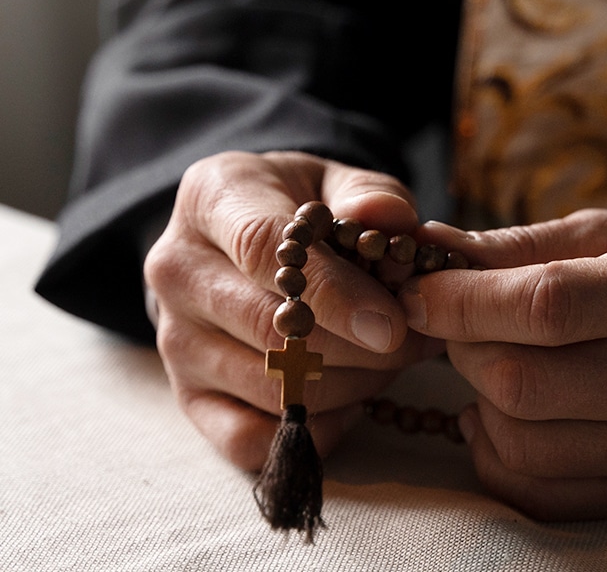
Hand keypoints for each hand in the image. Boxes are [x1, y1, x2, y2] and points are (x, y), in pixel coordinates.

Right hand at [144, 151, 438, 469]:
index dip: (334, 292)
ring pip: (270, 389)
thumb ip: (370, 195)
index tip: (392, 324)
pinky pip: (250, 439)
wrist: (241, 240)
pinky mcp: (188, 395)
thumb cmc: (302, 209)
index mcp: (211, 199)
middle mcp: (178, 270)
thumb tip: (392, 219)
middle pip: (270, 330)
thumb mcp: (336, 183)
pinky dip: (314, 431)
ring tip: (393, 362)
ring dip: (351, 386)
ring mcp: (176, 339)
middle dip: (360, 348)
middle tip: (416, 342)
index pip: (263, 250)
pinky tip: (351, 402)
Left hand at [403, 209, 606, 519]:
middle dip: (464, 347)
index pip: (547, 306)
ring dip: (478, 400)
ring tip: (492, 362)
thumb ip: (530, 244)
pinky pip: (542, 497)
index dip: (462, 299)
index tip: (417, 287)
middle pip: (524, 383)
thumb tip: (432, 249)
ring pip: (522, 445)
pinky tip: (506, 415)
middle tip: (462, 320)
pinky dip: (499, 456)